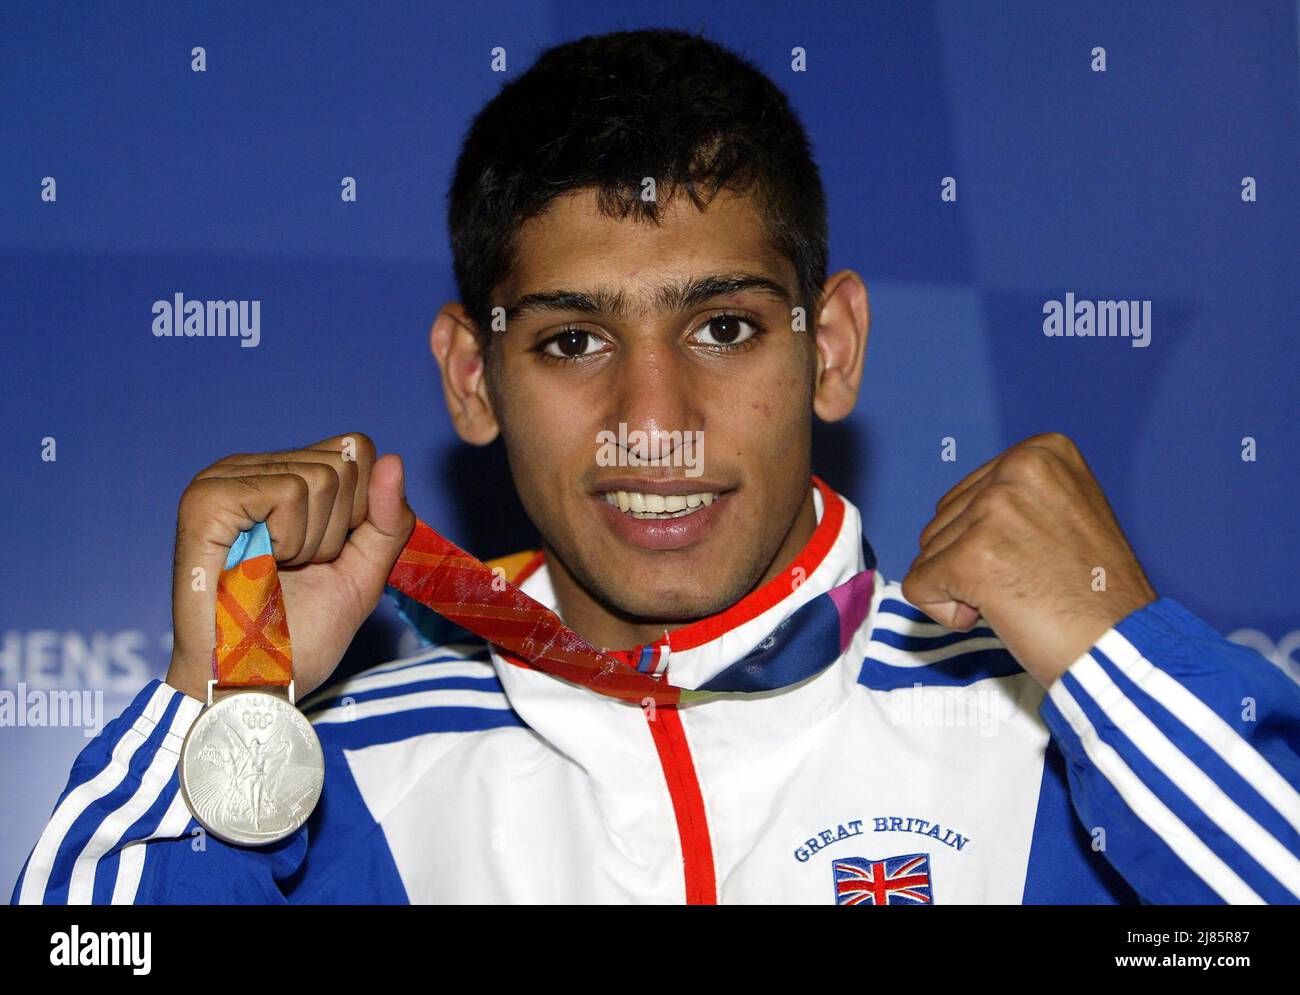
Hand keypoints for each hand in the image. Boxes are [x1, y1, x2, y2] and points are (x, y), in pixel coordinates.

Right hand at [166, 432, 415, 700]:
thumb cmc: (298, 638)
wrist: (253, 685)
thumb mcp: (362, 573)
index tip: (325, 557)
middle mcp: (249, 470)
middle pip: (345, 462)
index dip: (362, 511)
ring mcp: (223, 480)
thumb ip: (387, 520)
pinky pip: (290, 492)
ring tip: (275, 571)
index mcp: (280, 477)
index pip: (358, 450)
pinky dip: (291, 540)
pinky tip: (261, 565)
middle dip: (339, 530)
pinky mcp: (207, 499)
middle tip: (296, 569)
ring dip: (314, 542)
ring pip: (323, 477)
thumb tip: (394, 461)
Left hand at [901, 432, 1156, 688]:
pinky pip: (918, 587)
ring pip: (928, 553)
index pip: (966, 497)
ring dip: (962, 587)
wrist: (1121, 647)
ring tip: (1022, 595)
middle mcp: (1017, 469)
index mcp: (1042, 451)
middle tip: (1032, 581)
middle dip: (972, 562)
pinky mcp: (971, 556)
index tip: (1040, 558)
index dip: (989, 541)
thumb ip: (1015, 499)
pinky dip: (947, 613)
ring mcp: (993, 511)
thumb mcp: (1065, 513)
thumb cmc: (1095, 594)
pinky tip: (999, 614)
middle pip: (942, 522)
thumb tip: (958, 510)